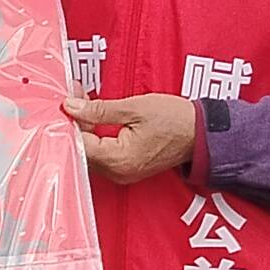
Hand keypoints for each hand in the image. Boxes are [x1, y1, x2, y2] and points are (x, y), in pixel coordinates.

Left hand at [67, 92, 203, 184]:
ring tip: (84, 100)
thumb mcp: (134, 108)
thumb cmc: (174, 120)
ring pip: (91, 151)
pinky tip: (95, 115)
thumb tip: (70, 107)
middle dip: (77, 121)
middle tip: (76, 95)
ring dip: (86, 126)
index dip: (71, 120)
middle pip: (83, 149)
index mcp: (118, 160)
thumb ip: (98, 110)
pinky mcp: (127, 169)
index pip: (80, 143)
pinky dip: (96, 134)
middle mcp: (118, 173)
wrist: (202, 134)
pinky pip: (102, 153)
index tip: (68, 99)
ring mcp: (122, 174)